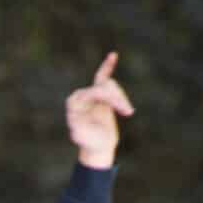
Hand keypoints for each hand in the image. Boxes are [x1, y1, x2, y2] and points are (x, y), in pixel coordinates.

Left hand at [65, 51, 134, 168]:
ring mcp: (90, 93)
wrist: (98, 146)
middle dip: (117, 99)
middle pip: (104, 87)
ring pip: (111, 86)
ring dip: (121, 98)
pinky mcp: (99, 93)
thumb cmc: (90, 142)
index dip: (110, 98)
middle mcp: (80, 95)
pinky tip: (113, 56)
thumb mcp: (83, 137)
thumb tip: (74, 123)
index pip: (94, 91)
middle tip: (128, 112)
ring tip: (127, 111)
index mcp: (74, 102)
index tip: (123, 109)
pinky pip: (103, 75)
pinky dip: (108, 65)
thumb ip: (77, 129)